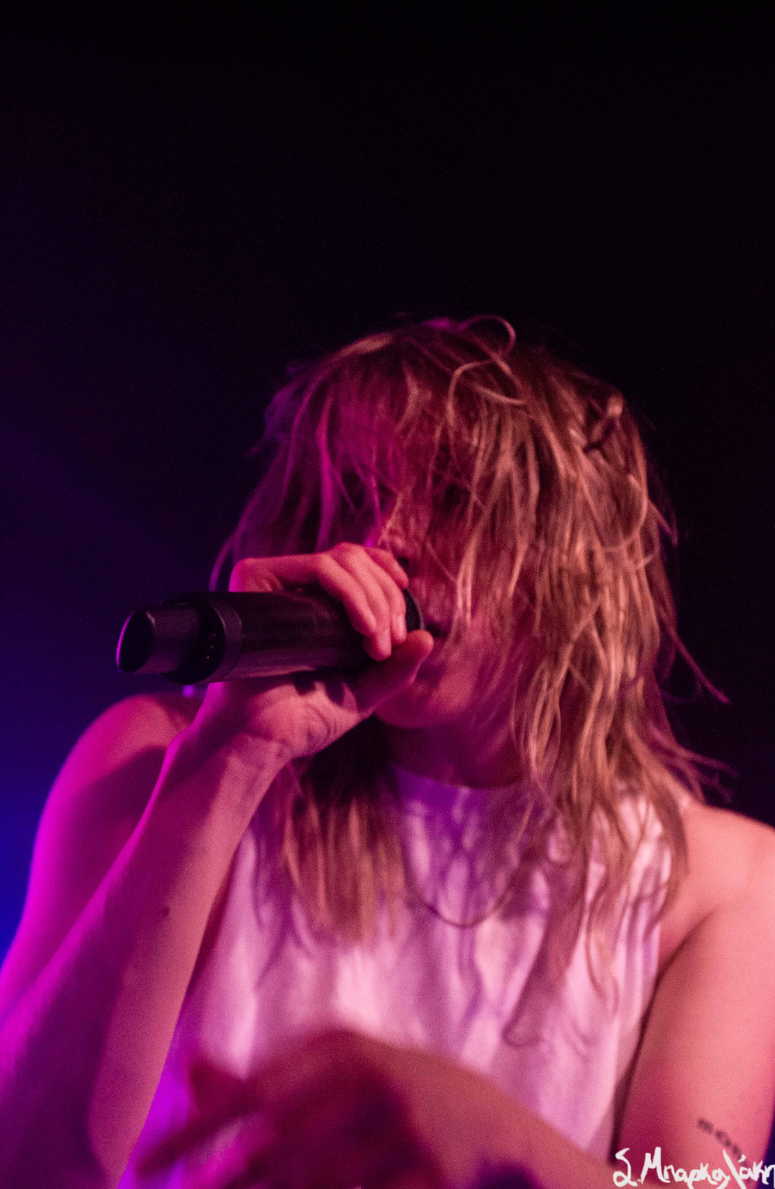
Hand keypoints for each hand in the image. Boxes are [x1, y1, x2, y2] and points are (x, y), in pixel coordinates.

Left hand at [138, 1028, 528, 1188]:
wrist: (496, 1132)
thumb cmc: (397, 1099)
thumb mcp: (342, 1072)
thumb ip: (270, 1074)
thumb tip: (187, 1065)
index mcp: (344, 1046)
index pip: (252, 1089)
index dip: (193, 1129)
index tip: (143, 1162)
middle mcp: (372, 1076)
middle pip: (275, 1143)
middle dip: (218, 1184)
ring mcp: (405, 1126)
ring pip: (311, 1182)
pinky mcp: (431, 1173)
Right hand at [185, 544, 433, 765]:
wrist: (260, 738)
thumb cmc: (301, 720)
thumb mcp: (363, 693)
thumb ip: (395, 669)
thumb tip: (426, 637)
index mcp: (312, 604)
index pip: (352, 559)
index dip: (383, 566)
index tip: (404, 590)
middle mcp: (291, 587)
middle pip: (353, 558)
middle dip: (385, 597)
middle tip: (388, 644)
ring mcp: (273, 583)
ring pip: (340, 560)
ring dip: (373, 597)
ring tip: (376, 642)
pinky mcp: (256, 580)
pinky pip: (318, 567)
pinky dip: (350, 591)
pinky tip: (363, 626)